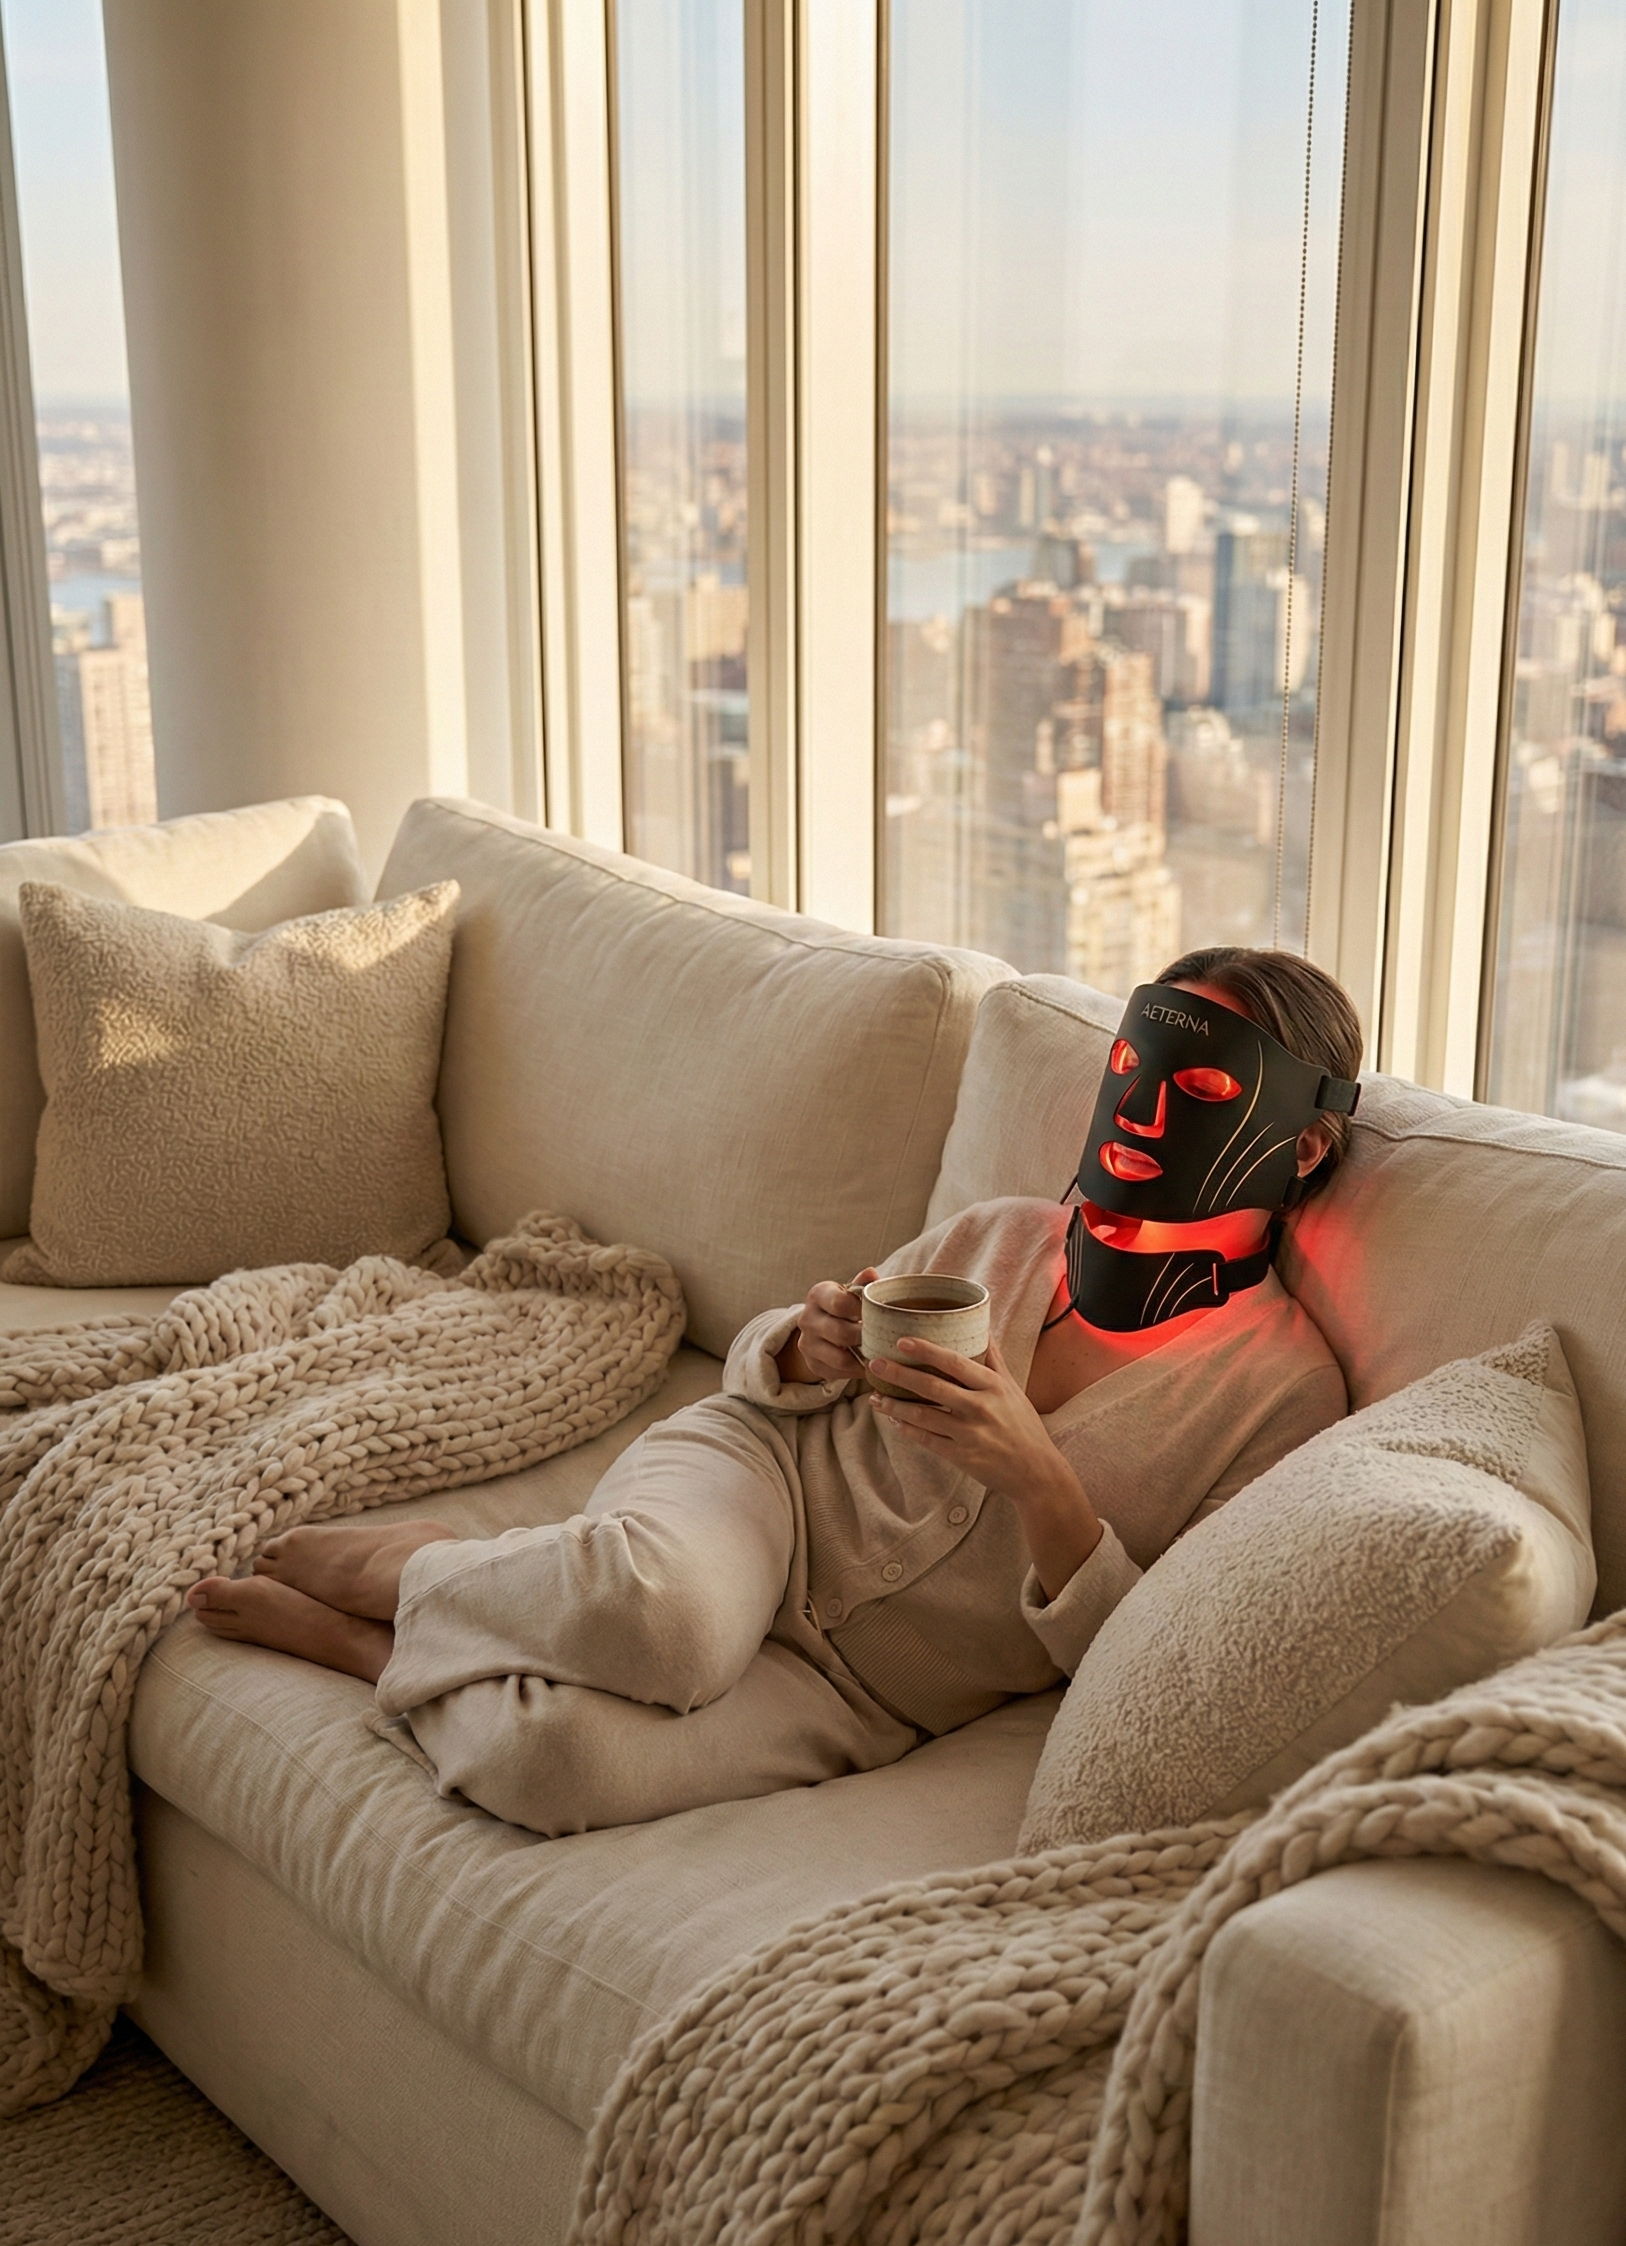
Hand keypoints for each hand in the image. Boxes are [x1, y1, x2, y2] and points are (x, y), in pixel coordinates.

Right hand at [778, 1269, 877, 1384]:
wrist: (820, 1325)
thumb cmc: (843, 1304)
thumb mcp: (850, 1291)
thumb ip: (862, 1284)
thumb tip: (872, 1273)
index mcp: (818, 1295)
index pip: (840, 1303)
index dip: (862, 1310)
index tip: (879, 1313)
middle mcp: (806, 1319)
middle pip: (841, 1333)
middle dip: (866, 1338)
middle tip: (885, 1339)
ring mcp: (807, 1344)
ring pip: (839, 1359)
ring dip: (862, 1359)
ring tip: (881, 1355)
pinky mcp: (812, 1364)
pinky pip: (838, 1373)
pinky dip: (856, 1371)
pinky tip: (870, 1365)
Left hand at [870, 1336, 1102, 1597]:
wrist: (1036, 1471)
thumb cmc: (1023, 1425)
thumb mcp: (1012, 1389)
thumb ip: (994, 1359)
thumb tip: (982, 1327)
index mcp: (992, 1386)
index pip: (954, 1362)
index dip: (926, 1350)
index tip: (902, 1341)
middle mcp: (979, 1407)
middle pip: (931, 1387)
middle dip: (899, 1374)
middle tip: (875, 1364)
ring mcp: (968, 1433)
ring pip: (923, 1416)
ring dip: (895, 1405)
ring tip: (874, 1397)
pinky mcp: (960, 1456)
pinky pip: (926, 1440)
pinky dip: (907, 1429)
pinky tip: (893, 1420)